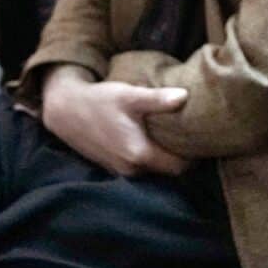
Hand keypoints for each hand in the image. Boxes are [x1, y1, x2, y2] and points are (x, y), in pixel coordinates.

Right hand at [38, 65, 188, 176]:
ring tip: (174, 139)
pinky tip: (151, 140)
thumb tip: (185, 96)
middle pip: (168, 172)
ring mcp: (120, 171)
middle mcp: (131, 169)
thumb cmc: (100, 101)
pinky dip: (148, 158)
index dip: (194, 157)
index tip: (201, 142)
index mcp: (139, 154)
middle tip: (192, 139)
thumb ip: (158, 99)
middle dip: (181, 158)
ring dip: (163, 158)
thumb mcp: (130, 95)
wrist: (65, 110)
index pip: (179, 167)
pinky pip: (139, 168)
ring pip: (153, 171)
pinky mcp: (112, 168)